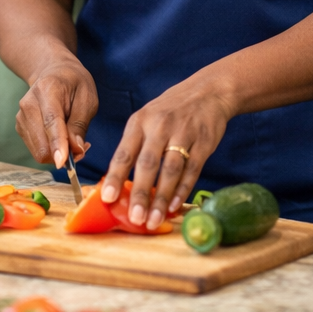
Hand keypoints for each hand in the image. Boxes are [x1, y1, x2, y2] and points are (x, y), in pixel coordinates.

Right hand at [16, 57, 97, 167]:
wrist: (52, 72)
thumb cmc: (74, 83)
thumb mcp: (87, 98)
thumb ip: (80, 124)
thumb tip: (76, 150)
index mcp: (47, 90)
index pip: (51, 121)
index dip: (57, 143)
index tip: (62, 162)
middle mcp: (28, 104)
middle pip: (42, 143)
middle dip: (63, 154)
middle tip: (82, 147)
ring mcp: (21, 116)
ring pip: (39, 150)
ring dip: (58, 153)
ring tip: (73, 138)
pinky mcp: (20, 126)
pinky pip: (37, 149)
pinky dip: (51, 150)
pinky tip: (60, 138)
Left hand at [101, 75, 231, 230]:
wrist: (206, 92)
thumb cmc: (168, 112)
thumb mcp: (145, 120)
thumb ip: (134, 147)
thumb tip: (118, 181)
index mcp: (138, 123)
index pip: (123, 153)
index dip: (114, 177)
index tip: (105, 198)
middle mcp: (158, 127)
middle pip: (146, 165)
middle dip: (139, 194)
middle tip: (135, 218)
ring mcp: (182, 134)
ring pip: (170, 171)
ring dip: (161, 198)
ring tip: (154, 219)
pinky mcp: (204, 142)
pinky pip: (192, 169)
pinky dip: (183, 190)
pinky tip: (174, 206)